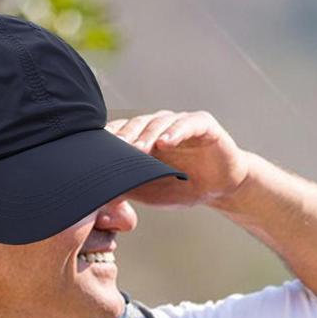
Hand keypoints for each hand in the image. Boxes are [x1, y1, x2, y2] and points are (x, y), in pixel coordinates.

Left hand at [104, 109, 250, 208]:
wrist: (221, 188)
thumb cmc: (184, 188)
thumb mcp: (152, 192)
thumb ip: (129, 188)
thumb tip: (100, 195)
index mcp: (144, 138)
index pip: (123, 132)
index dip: (110, 140)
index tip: (96, 152)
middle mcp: (160, 126)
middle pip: (137, 124)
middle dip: (125, 137)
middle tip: (114, 150)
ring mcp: (180, 122)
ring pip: (159, 123)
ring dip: (147, 135)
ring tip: (138, 149)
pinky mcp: (202, 123)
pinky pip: (187, 124)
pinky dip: (175, 132)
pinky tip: (165, 142)